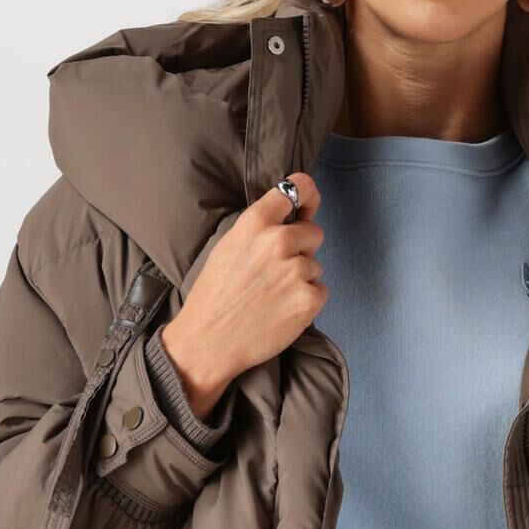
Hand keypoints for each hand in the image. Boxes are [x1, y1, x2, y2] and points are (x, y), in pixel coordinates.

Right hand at [159, 173, 327, 413]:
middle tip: (278, 271)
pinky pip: (320, 291)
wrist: (208, 341)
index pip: (296, 188)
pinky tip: (282, 311)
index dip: (307, 195)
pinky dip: (307, 302)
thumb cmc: (215, 295)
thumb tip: (291, 217)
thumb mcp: (229, 246)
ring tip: (273, 296)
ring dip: (301, 279)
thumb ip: (260, 229)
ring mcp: (296, 270)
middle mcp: (279, 241)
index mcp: (256, 223)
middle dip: (303, 248)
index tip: (308, 204)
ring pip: (315, 266)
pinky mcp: (309, 299)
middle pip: (315, 232)